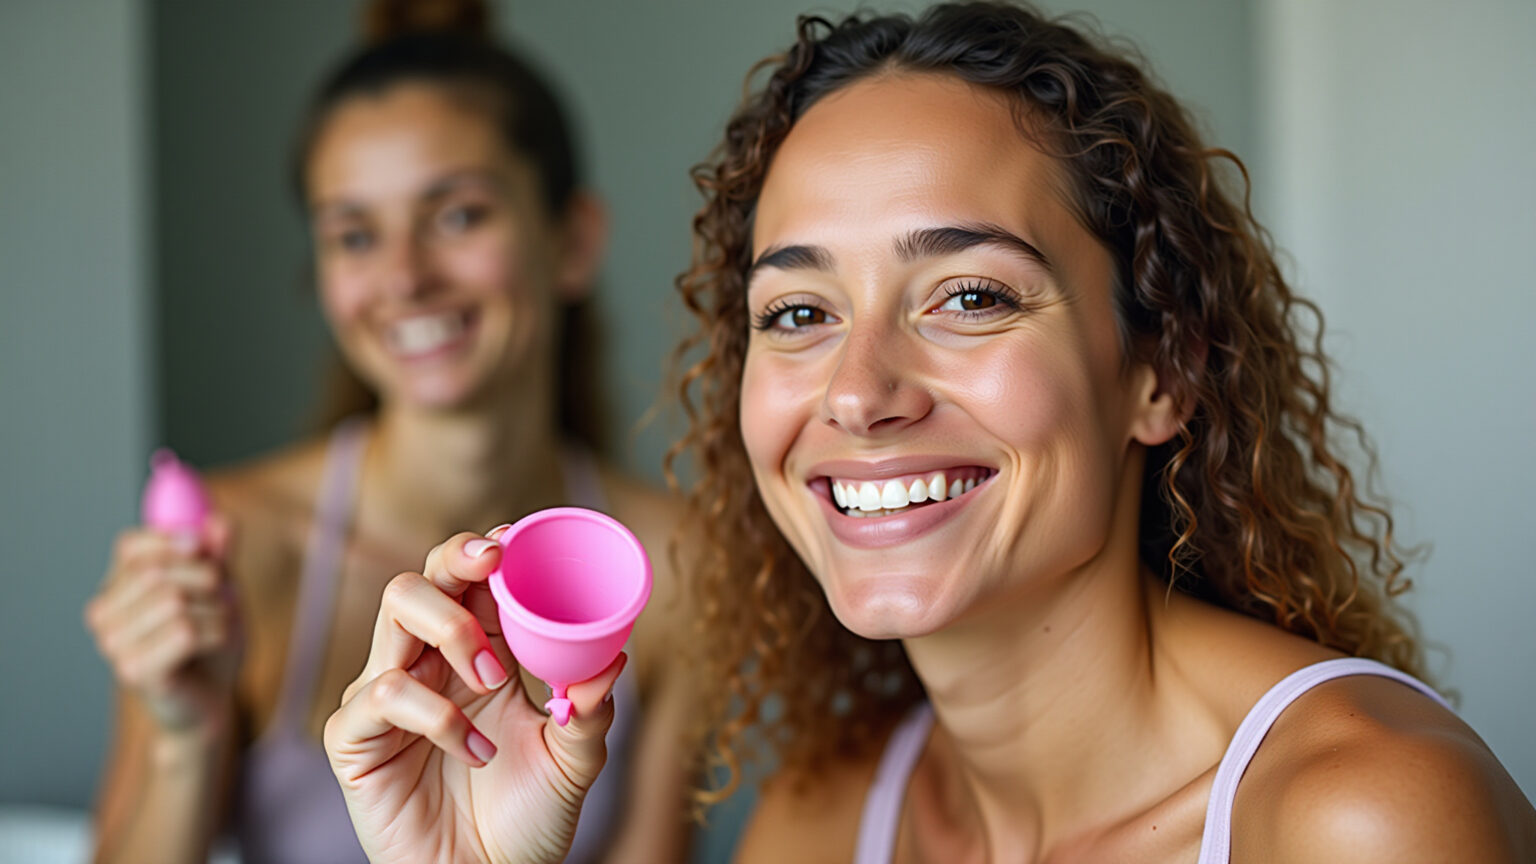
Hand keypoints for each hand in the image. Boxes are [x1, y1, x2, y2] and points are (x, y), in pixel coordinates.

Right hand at [85, 517, 239, 731]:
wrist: (211, 701)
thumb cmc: (209, 643)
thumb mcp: (219, 590)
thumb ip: (218, 555)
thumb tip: (218, 520)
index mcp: (116, 588)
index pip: (129, 547)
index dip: (170, 540)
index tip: (203, 547)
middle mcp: (104, 615)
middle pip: (156, 571)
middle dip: (207, 577)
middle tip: (227, 596)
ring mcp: (114, 645)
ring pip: (175, 601)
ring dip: (218, 608)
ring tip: (225, 623)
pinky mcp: (135, 671)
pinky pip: (184, 632)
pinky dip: (217, 631)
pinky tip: (219, 643)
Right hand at [324, 529, 626, 863]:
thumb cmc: (527, 820)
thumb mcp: (574, 761)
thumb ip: (591, 712)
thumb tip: (613, 659)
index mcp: (480, 655)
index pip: (470, 582)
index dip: (485, 551)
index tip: (514, 539)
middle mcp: (429, 665)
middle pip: (421, 579)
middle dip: (455, 561)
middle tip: (495, 568)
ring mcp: (387, 696)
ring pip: (394, 616)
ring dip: (452, 630)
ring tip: (495, 678)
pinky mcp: (356, 738)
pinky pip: (382, 694)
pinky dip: (436, 715)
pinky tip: (474, 750)